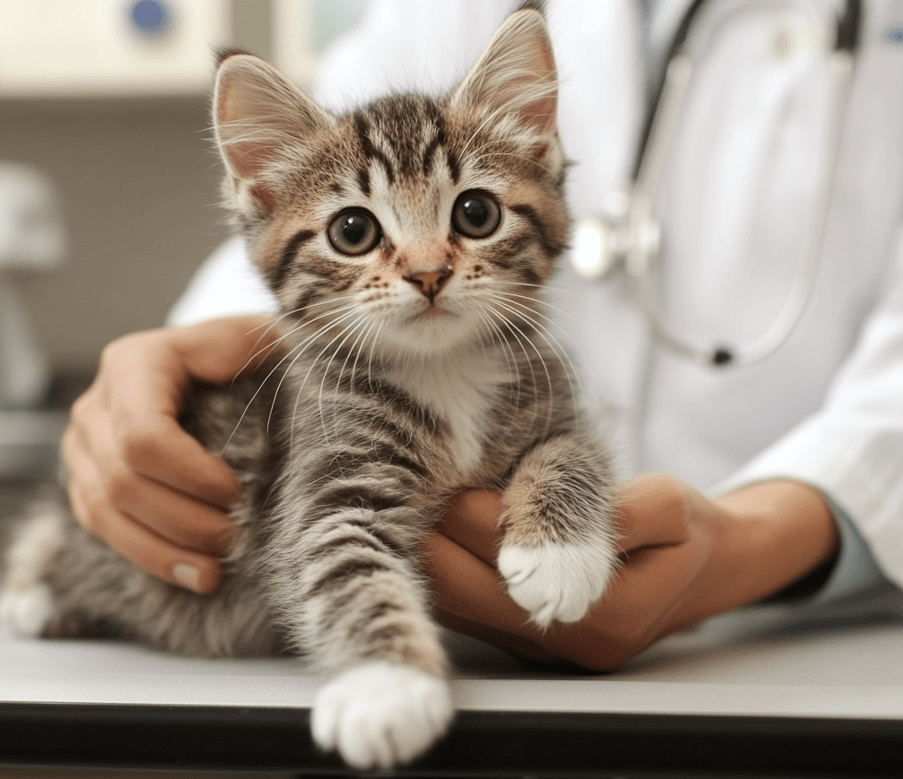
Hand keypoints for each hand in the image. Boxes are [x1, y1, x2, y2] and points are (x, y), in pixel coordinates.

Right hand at [62, 314, 278, 591]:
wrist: (219, 360)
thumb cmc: (245, 353)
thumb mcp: (255, 338)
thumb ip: (256, 352)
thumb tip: (276, 381)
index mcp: (135, 363)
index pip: (143, 435)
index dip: (188, 475)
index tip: (235, 492)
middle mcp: (97, 403)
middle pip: (121, 480)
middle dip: (181, 521)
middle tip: (233, 538)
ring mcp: (84, 443)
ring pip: (103, 511)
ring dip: (161, 550)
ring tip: (212, 572)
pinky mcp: (88, 477)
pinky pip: (102, 526)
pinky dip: (147, 556)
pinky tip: (189, 573)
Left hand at [426, 474, 838, 670]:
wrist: (701, 574)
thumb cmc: (685, 537)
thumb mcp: (666, 507)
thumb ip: (610, 511)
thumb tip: (544, 512)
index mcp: (601, 613)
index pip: (508, 561)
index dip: (474, 509)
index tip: (448, 463)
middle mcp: (559, 640)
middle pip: (463, 588)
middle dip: (436, 527)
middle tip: (417, 474)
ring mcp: (535, 646)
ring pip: (452, 601)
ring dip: (431, 547)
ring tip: (414, 493)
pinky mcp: (520, 638)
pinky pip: (462, 605)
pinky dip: (443, 563)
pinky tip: (433, 523)